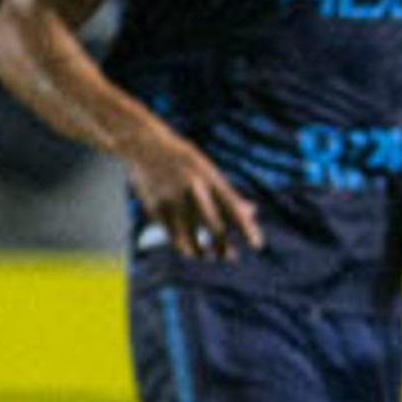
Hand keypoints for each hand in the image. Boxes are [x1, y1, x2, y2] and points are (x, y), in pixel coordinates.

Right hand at [123, 133, 261, 258]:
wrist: (144, 144)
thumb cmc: (184, 160)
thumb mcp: (209, 170)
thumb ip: (228, 193)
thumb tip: (252, 212)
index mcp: (210, 177)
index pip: (233, 208)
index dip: (247, 228)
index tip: (257, 245)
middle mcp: (193, 188)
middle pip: (213, 225)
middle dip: (223, 246)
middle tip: (230, 257)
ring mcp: (173, 198)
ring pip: (190, 236)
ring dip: (200, 250)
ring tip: (206, 256)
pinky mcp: (155, 206)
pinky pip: (172, 234)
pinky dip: (181, 244)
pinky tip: (188, 250)